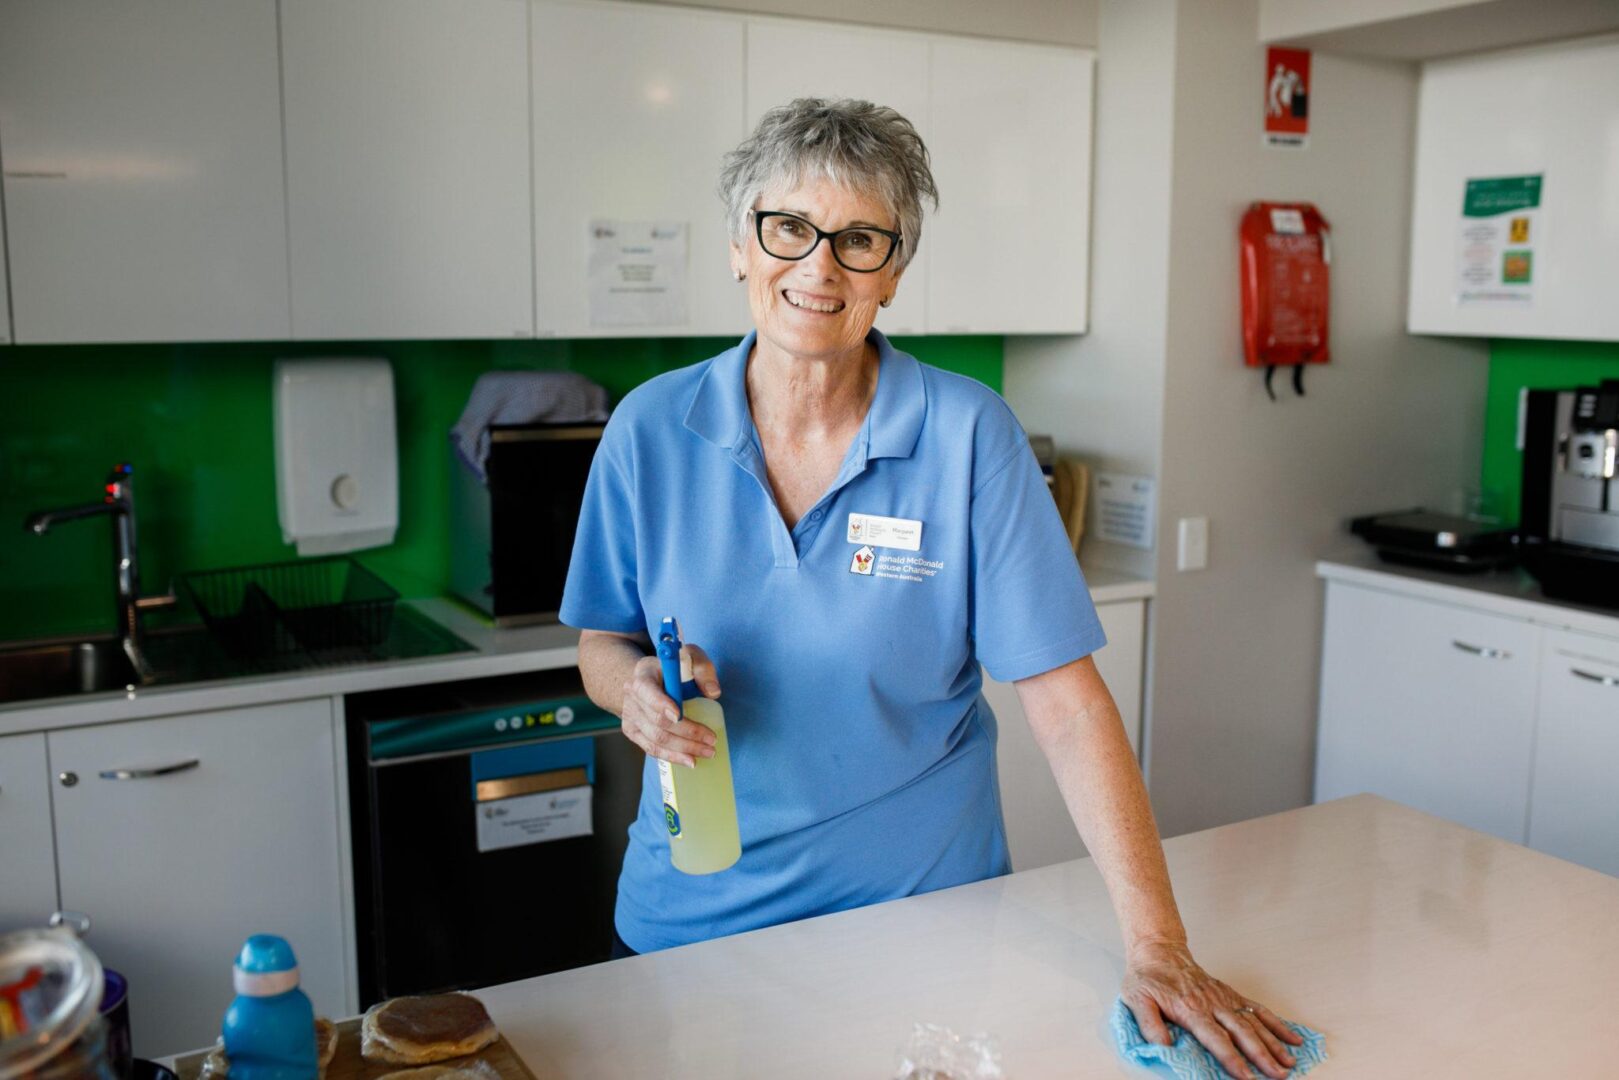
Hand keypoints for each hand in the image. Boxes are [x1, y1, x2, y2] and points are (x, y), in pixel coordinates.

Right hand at [618, 644, 720, 767]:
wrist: (647, 678)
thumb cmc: (672, 668)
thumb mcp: (690, 658)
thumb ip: (703, 669)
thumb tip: (713, 693)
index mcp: (643, 675)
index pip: (647, 691)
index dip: (661, 704)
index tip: (679, 715)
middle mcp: (632, 697)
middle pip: (657, 721)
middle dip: (687, 733)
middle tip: (711, 739)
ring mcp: (630, 716)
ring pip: (655, 739)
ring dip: (683, 749)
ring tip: (707, 752)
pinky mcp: (632, 731)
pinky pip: (651, 749)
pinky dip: (671, 756)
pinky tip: (689, 760)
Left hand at [1120, 941, 1304, 1079]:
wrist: (1158, 951)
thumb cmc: (1147, 978)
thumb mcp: (1137, 1000)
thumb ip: (1149, 1024)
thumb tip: (1164, 1046)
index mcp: (1191, 1010)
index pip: (1216, 1039)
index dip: (1232, 1058)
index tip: (1245, 1076)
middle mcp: (1213, 1005)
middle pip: (1243, 1033)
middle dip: (1262, 1056)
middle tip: (1278, 1076)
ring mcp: (1225, 999)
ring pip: (1255, 1023)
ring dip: (1274, 1043)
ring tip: (1289, 1063)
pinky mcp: (1231, 994)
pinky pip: (1258, 1009)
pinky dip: (1276, 1024)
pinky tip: (1291, 1038)